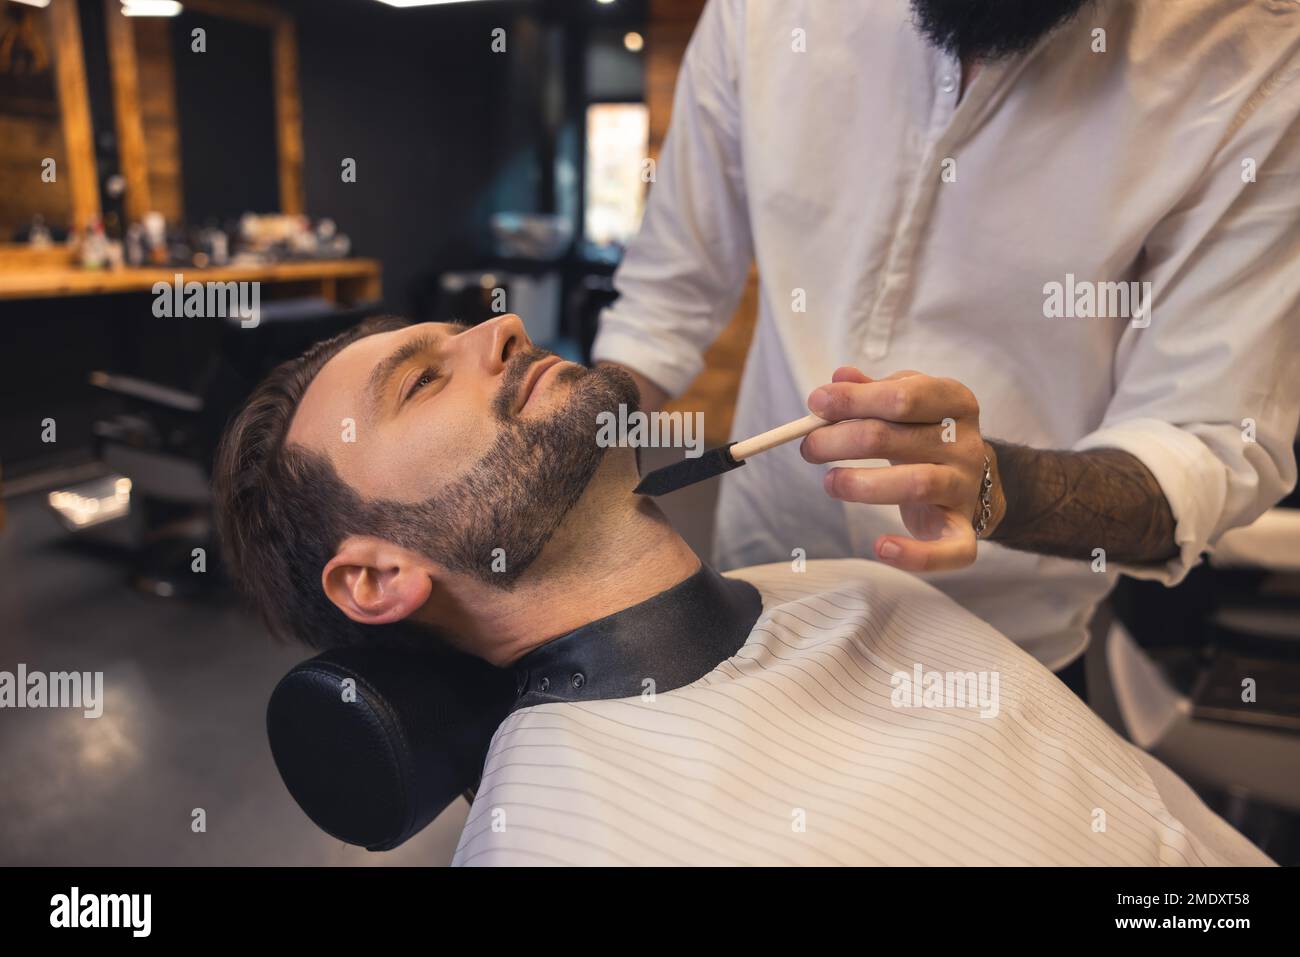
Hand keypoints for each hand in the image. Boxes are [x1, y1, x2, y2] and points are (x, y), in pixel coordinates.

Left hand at [801, 367, 1001, 571]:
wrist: (972, 479)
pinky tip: (880, 547)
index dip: (854, 400)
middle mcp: (965, 444)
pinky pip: (949, 550)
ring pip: (916, 484)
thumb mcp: (906, 401)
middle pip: (894, 438)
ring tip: (830, 482)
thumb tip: (839, 379)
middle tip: (809, 447)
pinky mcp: (964, 532)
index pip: (903, 396)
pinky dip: (914, 554)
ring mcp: (966, 488)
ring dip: (861, 485)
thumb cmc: (925, 433)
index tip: (816, 404)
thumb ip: (872, 389)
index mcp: (954, 402)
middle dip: (840, 440)